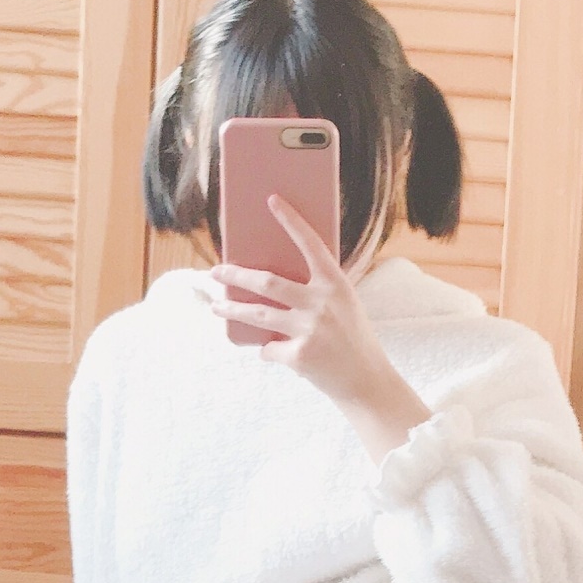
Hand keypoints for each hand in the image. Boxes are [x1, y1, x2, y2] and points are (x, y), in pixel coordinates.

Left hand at [208, 196, 430, 463]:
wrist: (366, 382)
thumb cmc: (351, 339)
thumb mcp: (343, 306)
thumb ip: (315, 291)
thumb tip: (267, 282)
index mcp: (336, 284)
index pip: (311, 244)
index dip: (291, 221)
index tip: (272, 200)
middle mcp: (322, 302)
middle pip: (267, 282)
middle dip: (236, 276)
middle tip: (216, 271)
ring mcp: (310, 329)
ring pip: (258, 314)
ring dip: (232, 310)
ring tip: (216, 307)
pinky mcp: (299, 355)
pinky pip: (269, 348)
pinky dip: (268, 350)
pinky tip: (272, 352)